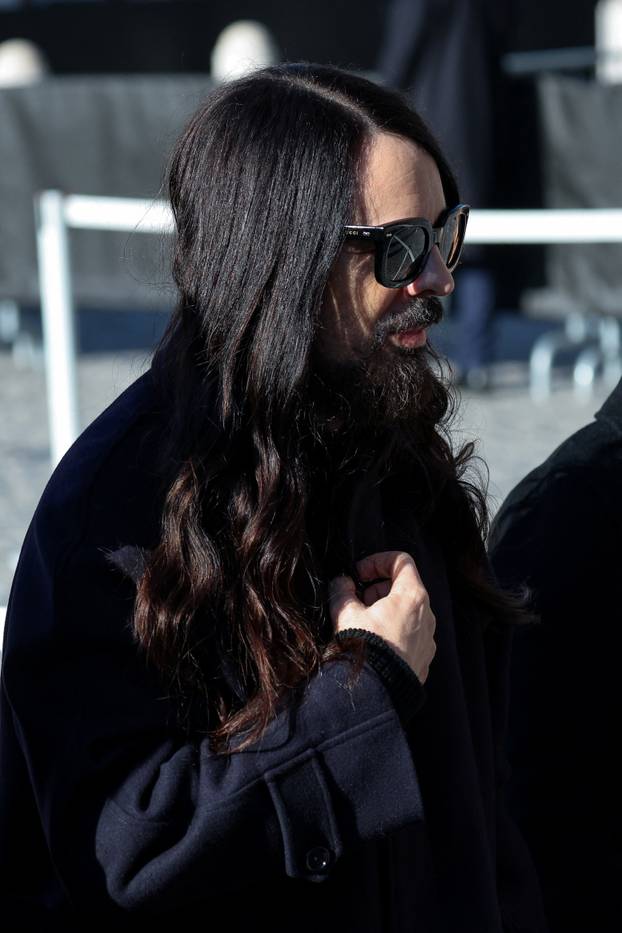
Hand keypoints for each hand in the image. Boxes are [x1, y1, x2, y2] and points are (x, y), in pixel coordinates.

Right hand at [328, 550, 436, 683]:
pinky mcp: (424, 658)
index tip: (359, 574)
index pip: (401, 561)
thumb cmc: (363, 648)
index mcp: (412, 597)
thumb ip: (342, 590)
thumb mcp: (345, 612)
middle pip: (405, 586)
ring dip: (385, 610)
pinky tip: (374, 642)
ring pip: (407, 612)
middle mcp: (427, 615)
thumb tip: (342, 583)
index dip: (377, 561)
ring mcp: (428, 638)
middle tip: (357, 600)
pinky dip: (393, 630)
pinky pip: (409, 634)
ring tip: (362, 623)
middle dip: (378, 588)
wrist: (375, 693)